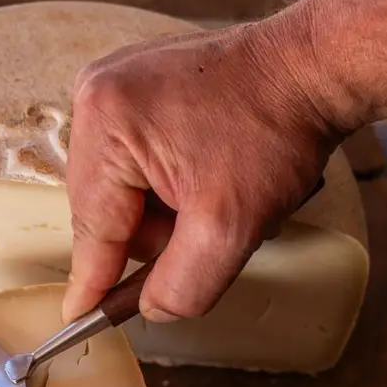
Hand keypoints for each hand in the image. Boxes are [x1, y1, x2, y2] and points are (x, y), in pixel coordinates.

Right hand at [64, 16, 347, 324]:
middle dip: (155, 230)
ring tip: (218, 188)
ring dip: (167, 206)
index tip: (75, 316)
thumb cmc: (275, 132)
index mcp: (106, 123)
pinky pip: (138, 156)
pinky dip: (171, 179)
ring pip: (124, 186)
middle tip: (211, 218)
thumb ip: (182, 284)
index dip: (91, 279)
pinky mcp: (140, 82)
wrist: (311, 69)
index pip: (94, 226)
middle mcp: (97, 94)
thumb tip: (152, 309)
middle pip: (106, 206)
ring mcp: (117, 82)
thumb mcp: (229, 228)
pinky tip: (210, 170)